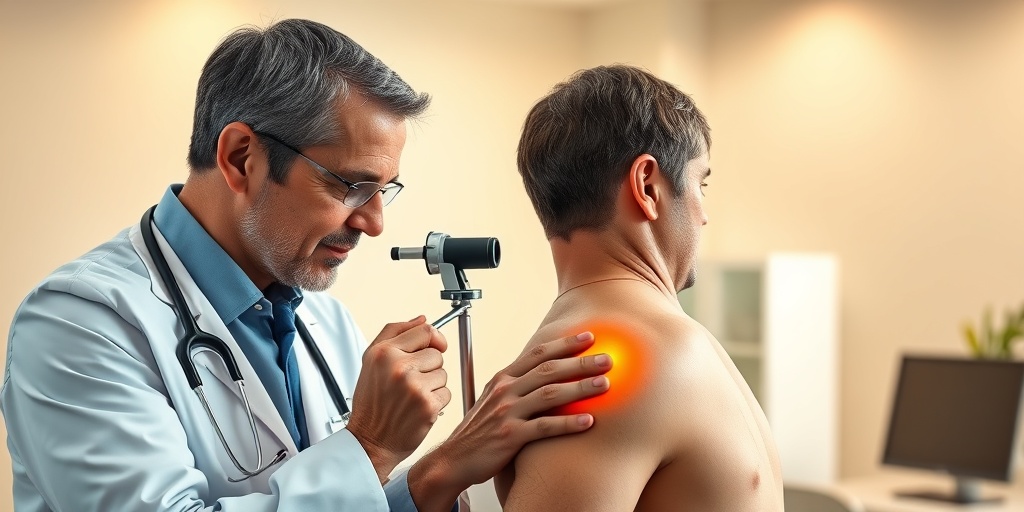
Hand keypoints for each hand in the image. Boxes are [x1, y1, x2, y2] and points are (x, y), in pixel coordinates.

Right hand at [346, 316, 450, 481]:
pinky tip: (418, 408)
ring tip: (412, 396)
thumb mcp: (371, 361)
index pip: (425, 331)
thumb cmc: (372, 403)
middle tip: (411, 382)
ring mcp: (415, 386)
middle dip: (429, 367)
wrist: (370, 441)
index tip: (435, 346)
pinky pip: (446, 393)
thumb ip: (395, 333)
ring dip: (433, 385)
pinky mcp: (429, 405)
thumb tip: (422, 318)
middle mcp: (399, 367)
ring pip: (443, 373)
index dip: (434, 338)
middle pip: (437, 354)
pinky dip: (437, 401)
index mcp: (384, 353)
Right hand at [409, 332, 610, 510]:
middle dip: (581, 362)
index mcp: (504, 378)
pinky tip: (588, 422)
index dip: (565, 343)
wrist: (455, 458)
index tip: (590, 337)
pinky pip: (544, 427)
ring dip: (580, 388)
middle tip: (608, 359)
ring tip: (606, 385)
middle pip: (549, 370)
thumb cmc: (480, 430)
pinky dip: (568, 423)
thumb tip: (547, 373)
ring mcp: (507, 413)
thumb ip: (518, 385)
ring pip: (550, 394)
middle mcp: (505, 390)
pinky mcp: (511, 437)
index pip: (538, 353)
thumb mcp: (495, 399)